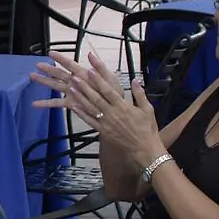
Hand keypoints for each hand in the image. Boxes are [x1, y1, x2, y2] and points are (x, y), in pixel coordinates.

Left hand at [30, 51, 162, 152]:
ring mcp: (106, 123)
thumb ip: (140, 94)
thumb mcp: (148, 109)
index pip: (108, 90)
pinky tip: (73, 106)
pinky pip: (90, 121)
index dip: (98, 80)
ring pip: (90, 108)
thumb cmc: (147, 128)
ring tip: (71, 88)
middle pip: (96, 98)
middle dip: (85, 86)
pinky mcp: (103, 131)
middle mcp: (112, 114)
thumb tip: (135, 80)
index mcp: (123, 107)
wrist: (144, 149)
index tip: (91, 70)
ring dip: (80, 97)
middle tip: (75, 77)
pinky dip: (81, 114)